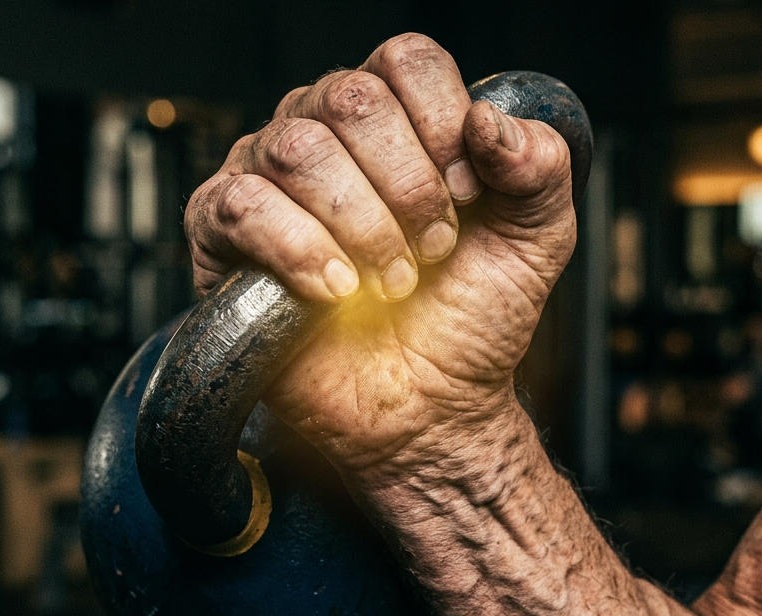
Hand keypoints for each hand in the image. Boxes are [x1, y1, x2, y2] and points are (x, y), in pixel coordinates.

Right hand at [183, 33, 576, 475]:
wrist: (426, 406)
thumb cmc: (468, 323)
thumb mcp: (535, 241)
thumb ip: (539, 168)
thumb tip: (490, 122)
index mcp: (394, 122)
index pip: (405, 62)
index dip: (443, 127)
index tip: (466, 198)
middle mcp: (323, 134)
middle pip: (348, 98)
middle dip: (407, 188)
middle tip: (431, 252)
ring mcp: (266, 179)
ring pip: (297, 151)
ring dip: (363, 228)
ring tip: (390, 284)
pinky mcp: (222, 234)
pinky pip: (244, 205)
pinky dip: (302, 252)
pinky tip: (336, 293)